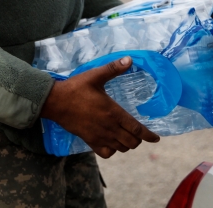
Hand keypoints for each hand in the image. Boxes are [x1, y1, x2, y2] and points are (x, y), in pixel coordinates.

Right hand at [40, 56, 160, 158]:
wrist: (55, 102)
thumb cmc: (76, 88)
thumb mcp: (95, 76)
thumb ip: (113, 69)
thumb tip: (129, 59)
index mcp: (113, 112)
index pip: (137, 129)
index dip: (149, 135)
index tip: (156, 138)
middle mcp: (109, 127)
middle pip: (132, 142)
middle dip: (138, 139)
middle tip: (138, 132)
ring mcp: (99, 136)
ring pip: (121, 148)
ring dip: (127, 144)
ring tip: (126, 136)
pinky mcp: (90, 141)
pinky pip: (107, 153)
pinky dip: (112, 150)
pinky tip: (111, 142)